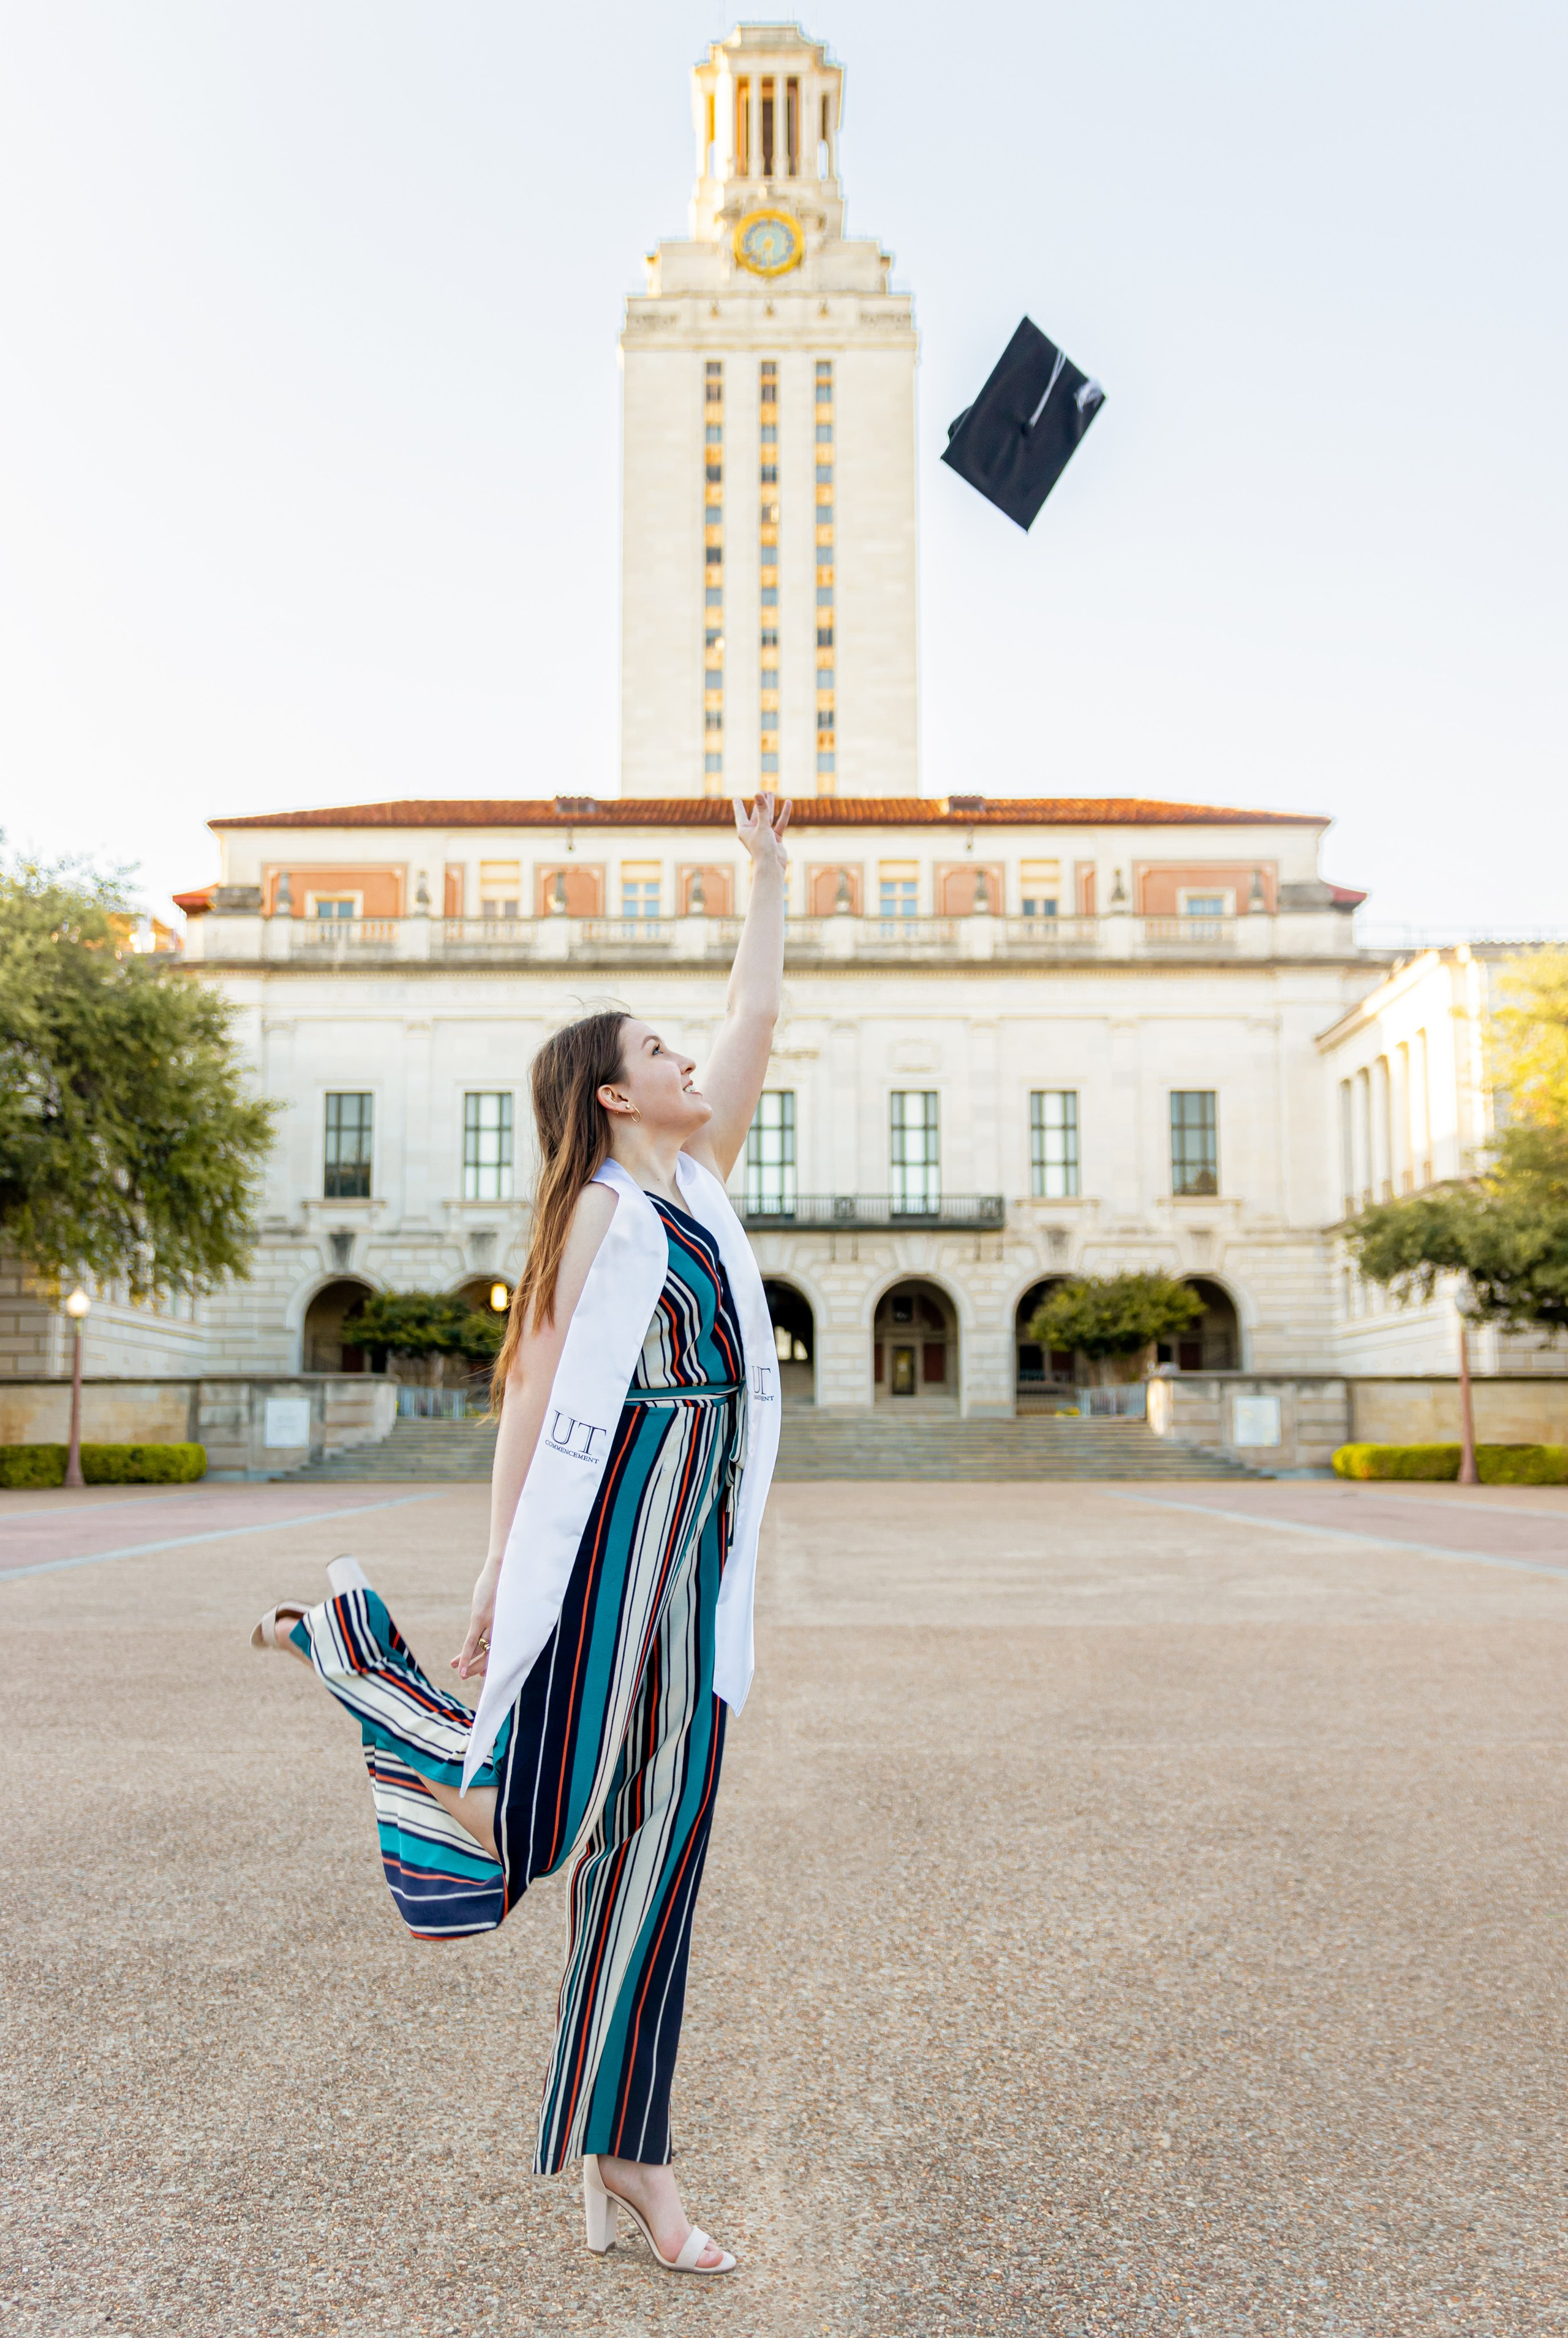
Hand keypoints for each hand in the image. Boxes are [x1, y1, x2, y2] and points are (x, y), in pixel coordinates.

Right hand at [452, 1555, 500, 1679]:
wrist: (503, 1567)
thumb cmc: (505, 1583)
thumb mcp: (505, 1604)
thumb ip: (500, 1616)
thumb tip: (494, 1622)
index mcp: (509, 1626)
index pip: (501, 1652)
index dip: (492, 1664)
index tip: (483, 1671)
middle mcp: (503, 1628)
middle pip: (492, 1655)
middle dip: (479, 1667)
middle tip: (469, 1675)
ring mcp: (491, 1624)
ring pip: (480, 1651)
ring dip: (468, 1664)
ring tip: (459, 1672)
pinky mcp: (480, 1618)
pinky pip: (471, 1643)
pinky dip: (464, 1657)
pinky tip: (459, 1666)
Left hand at [733, 790, 789, 878]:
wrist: (772, 866)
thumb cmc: (762, 848)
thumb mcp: (762, 826)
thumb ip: (762, 809)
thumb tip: (759, 794)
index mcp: (744, 830)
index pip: (740, 814)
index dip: (738, 806)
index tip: (735, 799)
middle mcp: (753, 832)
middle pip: (755, 814)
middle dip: (759, 803)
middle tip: (761, 792)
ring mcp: (764, 835)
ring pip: (767, 817)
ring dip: (770, 806)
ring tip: (771, 794)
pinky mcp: (775, 839)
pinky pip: (779, 823)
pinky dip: (783, 814)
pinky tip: (787, 803)